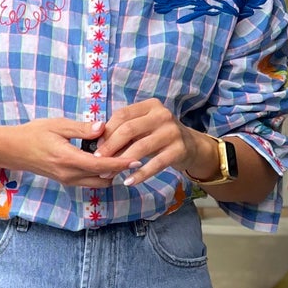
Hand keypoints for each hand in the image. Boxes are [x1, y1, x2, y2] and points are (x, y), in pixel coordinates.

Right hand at [4, 118, 133, 186]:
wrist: (12, 150)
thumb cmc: (33, 134)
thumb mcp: (57, 125)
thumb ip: (81, 128)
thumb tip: (102, 127)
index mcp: (68, 159)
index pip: (101, 164)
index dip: (120, 163)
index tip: (136, 159)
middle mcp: (70, 174)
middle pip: (103, 178)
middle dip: (119, 169)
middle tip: (132, 155)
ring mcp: (68, 180)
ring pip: (97, 183)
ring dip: (110, 173)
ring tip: (120, 157)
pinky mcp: (66, 181)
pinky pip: (89, 182)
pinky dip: (100, 174)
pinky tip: (105, 160)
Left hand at [94, 99, 214, 183]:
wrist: (191, 147)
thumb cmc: (158, 136)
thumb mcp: (143, 128)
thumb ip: (124, 132)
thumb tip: (98, 145)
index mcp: (150, 106)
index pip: (122, 115)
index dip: (106, 131)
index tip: (95, 146)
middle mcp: (162, 115)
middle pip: (129, 130)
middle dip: (110, 147)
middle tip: (98, 161)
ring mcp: (172, 132)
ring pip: (140, 147)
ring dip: (121, 162)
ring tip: (109, 174)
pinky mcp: (179, 150)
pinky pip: (156, 164)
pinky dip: (140, 174)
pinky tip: (128, 181)